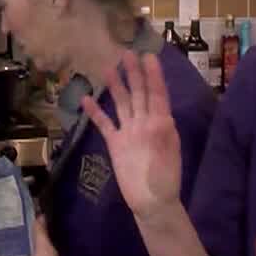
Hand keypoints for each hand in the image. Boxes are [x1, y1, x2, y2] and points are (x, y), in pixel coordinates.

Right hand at [80, 52, 184, 220]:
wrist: (152, 202)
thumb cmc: (165, 179)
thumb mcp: (168, 153)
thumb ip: (163, 134)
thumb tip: (161, 118)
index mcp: (161, 123)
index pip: (157, 93)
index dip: (153, 75)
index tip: (149, 56)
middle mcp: (145, 123)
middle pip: (138, 93)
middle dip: (134, 73)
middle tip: (126, 53)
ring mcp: (129, 132)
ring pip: (122, 104)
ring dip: (116, 86)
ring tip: (108, 68)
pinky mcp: (116, 144)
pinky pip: (105, 124)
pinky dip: (96, 112)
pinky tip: (86, 99)